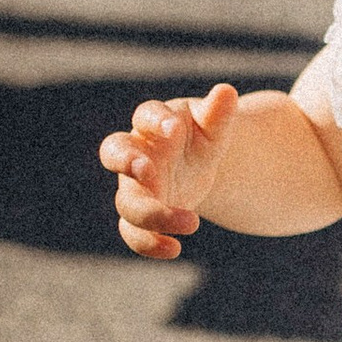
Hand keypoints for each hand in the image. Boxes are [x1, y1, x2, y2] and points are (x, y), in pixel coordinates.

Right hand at [100, 84, 243, 255]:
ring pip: (125, 202)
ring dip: (150, 215)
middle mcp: (134, 153)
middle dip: (125, 161)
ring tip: (191, 223)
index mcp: (151, 124)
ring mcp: (133, 186)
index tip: (173, 128)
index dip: (154, 120)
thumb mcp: (213, 128)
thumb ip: (217, 114)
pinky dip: (148, 243)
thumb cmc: (199, 138)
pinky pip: (132, 232)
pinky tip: (174, 250)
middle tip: (147, 171)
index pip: (144, 115)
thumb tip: (226, 91)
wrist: (194, 166)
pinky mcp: (140, 214)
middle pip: (114, 153)